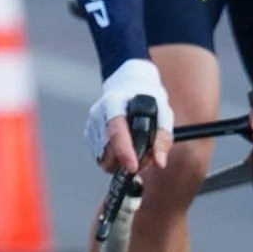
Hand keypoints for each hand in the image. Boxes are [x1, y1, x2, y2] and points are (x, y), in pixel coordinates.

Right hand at [87, 58, 173, 173]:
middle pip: (107, 150)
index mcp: (114, 103)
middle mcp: (98, 113)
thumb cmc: (148, 98)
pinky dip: (114, 159)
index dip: (124, 152)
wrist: (129, 85)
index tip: (133, 167)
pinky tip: (127, 149)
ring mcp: (91, 124)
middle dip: (126, 161)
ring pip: (103, 157)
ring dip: (121, 162)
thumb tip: (159, 162)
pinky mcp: (89, 133)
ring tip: (138, 152)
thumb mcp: (163, 112)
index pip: (116, 131)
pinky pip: (100, 156)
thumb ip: (163, 137)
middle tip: (145, 158)